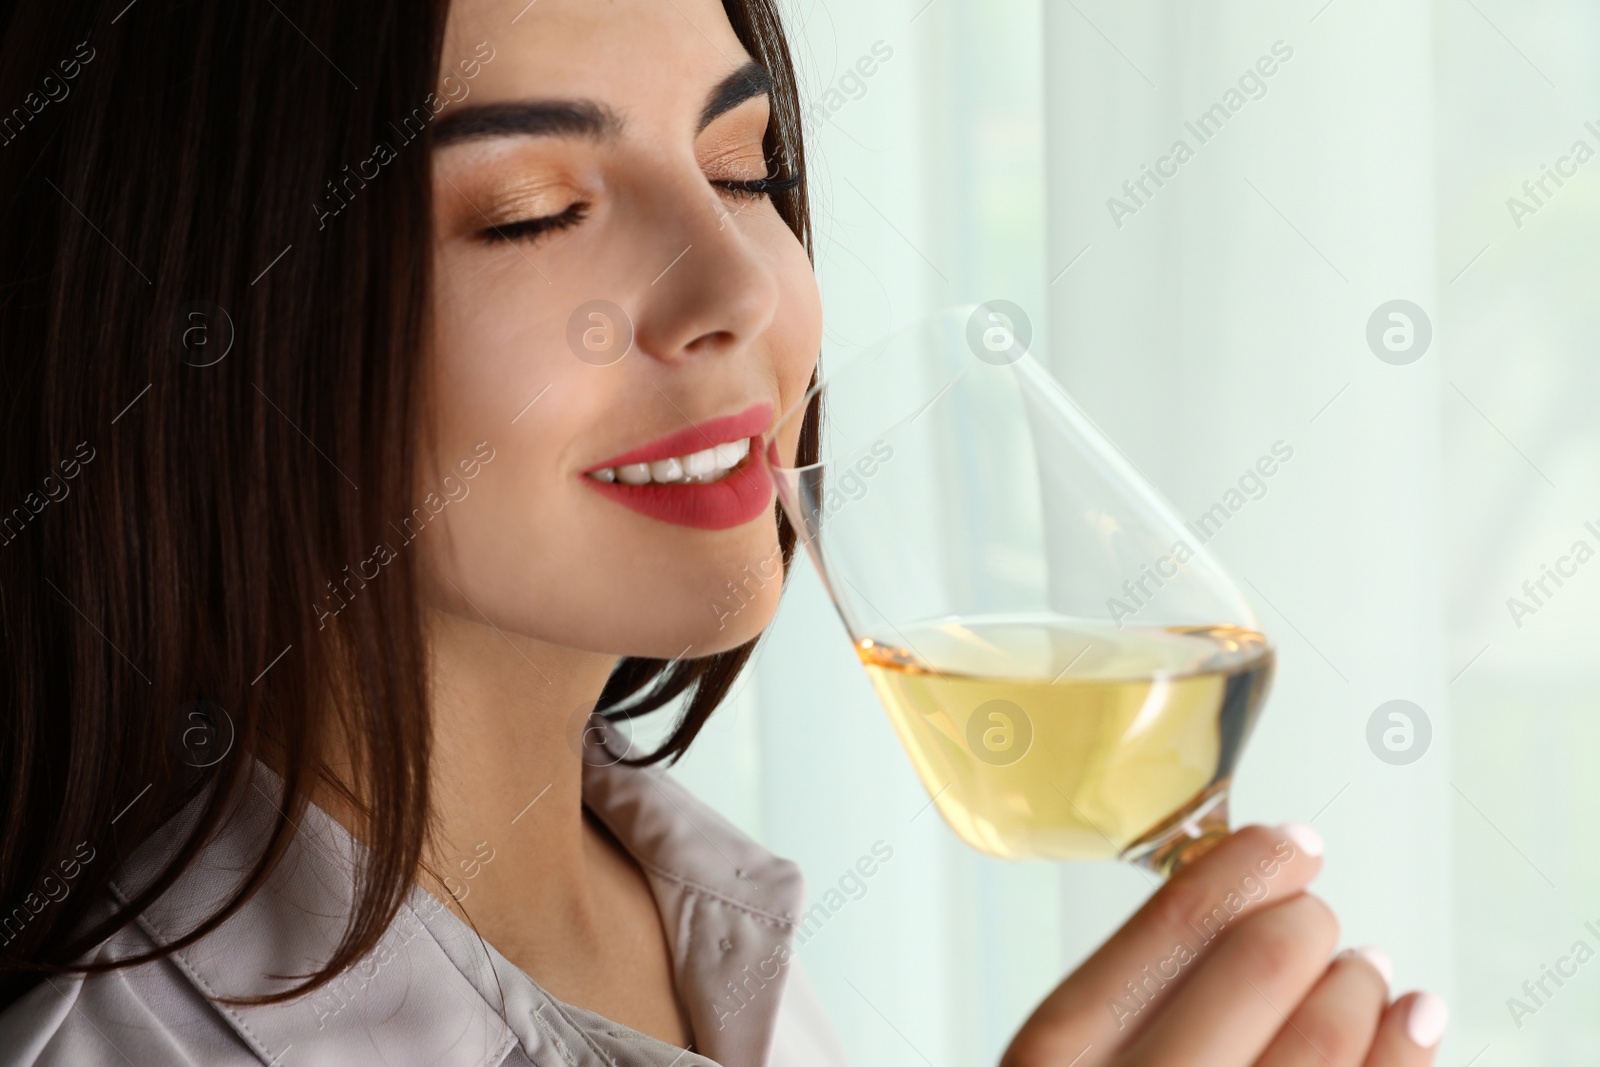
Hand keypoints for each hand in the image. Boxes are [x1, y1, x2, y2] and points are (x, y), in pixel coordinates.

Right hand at [1001, 824, 1447, 1066]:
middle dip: (1304, 924)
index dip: (1238, 874)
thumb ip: (1127, 1005)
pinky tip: (1413, 1024)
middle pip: (1256, 973)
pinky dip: (1403, 1056)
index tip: (1283, 847)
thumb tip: (1239, 904)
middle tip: (1316, 918)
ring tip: (1365, 972)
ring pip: (1324, 1043)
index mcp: (1054, 1063)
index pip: (1165, 933)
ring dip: (1359, 986)